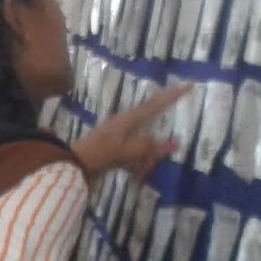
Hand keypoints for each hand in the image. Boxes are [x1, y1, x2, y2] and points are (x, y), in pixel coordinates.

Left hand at [71, 83, 190, 180]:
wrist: (72, 164)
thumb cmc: (99, 155)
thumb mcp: (127, 151)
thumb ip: (149, 147)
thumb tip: (174, 143)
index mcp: (127, 120)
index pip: (154, 105)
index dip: (171, 96)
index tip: (188, 84)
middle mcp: (122, 124)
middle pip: (148, 124)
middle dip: (156, 139)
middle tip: (159, 147)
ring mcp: (116, 135)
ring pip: (141, 143)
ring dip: (145, 159)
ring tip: (143, 173)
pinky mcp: (112, 148)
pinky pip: (132, 155)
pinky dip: (136, 165)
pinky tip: (136, 177)